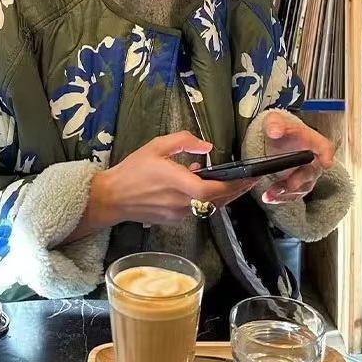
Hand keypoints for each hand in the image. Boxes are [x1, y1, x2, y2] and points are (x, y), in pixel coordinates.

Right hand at [83, 131, 257, 229]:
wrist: (112, 198)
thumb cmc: (133, 170)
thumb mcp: (156, 146)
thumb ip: (183, 141)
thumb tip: (207, 146)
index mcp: (179, 183)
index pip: (214, 188)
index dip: (235, 184)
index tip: (250, 176)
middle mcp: (182, 202)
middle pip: (218, 200)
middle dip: (236, 190)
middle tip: (249, 180)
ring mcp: (179, 214)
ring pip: (209, 206)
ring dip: (222, 195)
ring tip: (230, 181)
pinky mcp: (175, 220)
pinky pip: (197, 209)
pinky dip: (205, 199)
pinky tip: (202, 187)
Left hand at [261, 114, 334, 203]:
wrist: (273, 139)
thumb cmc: (280, 128)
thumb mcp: (274, 120)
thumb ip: (275, 123)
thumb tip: (275, 129)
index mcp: (311, 140)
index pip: (325, 147)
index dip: (327, 154)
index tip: (326, 162)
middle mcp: (312, 159)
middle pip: (312, 172)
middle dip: (300, 180)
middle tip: (289, 184)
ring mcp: (305, 173)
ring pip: (302, 187)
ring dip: (287, 192)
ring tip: (271, 193)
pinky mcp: (296, 184)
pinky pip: (292, 195)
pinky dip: (280, 198)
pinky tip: (269, 197)